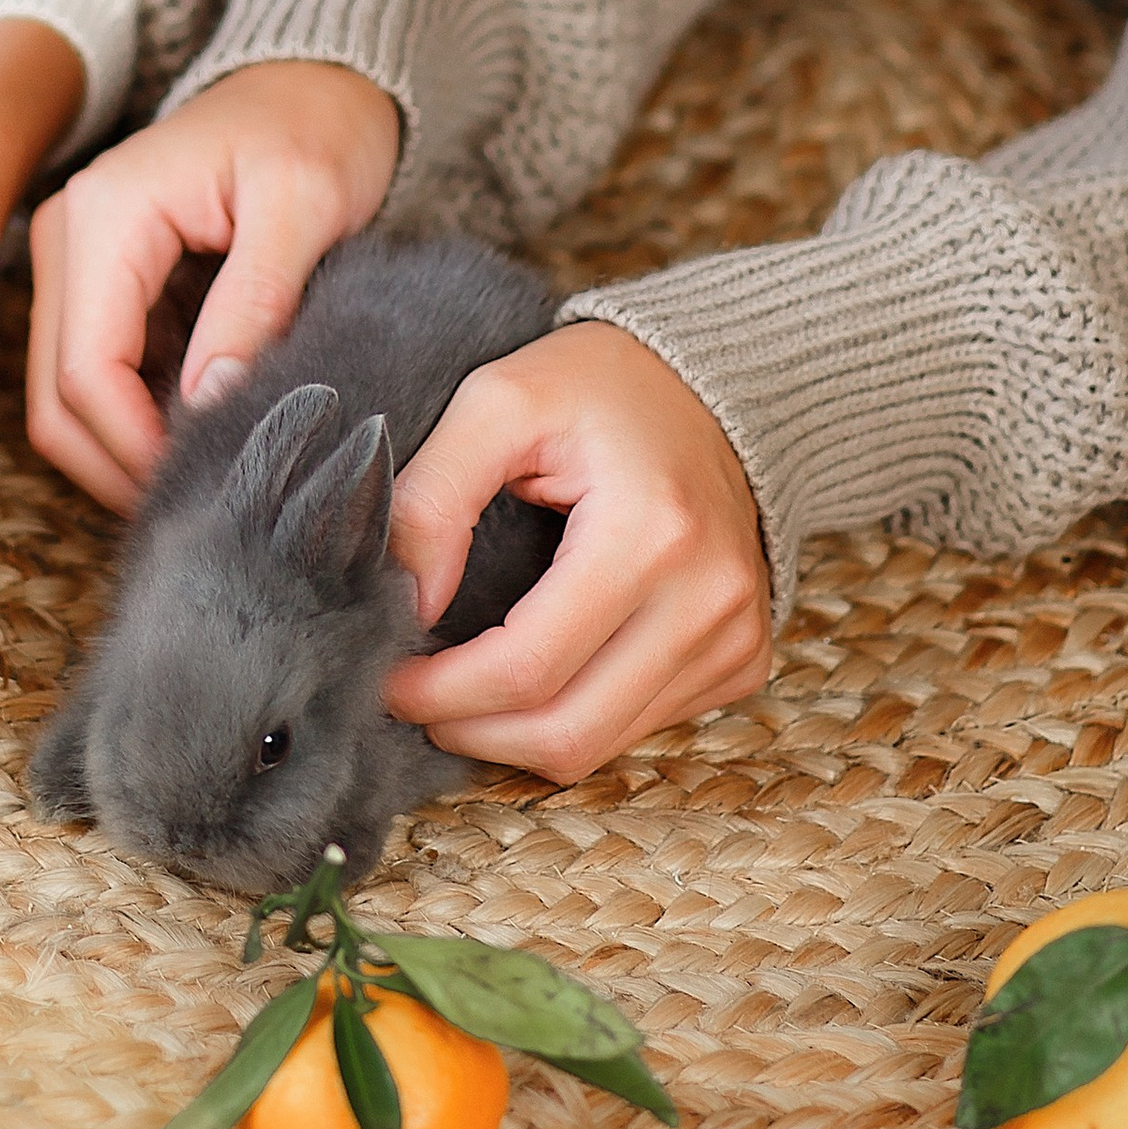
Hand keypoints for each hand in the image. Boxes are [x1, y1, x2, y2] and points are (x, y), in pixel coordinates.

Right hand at [25, 61, 402, 514]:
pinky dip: (132, 421)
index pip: (88, 370)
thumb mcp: (305, 205)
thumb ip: (256, 301)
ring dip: (121, 452)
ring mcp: (75, 260)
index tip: (211, 486)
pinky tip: (195, 440)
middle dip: (119, 467)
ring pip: (63, 396)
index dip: (137, 447)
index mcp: (107, 214)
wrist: (312, 80)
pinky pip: (94, 374)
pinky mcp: (100, 280)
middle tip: (207, 505)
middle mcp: (68, 236)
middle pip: (56, 398)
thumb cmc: (315, 129)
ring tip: (205, 479)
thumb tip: (208, 404)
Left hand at [385, 320, 771, 779]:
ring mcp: (734, 638)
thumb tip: (404, 602)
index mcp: (652, 533)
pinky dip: (573, 718)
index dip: (442, 693)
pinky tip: (535, 674)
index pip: (529, 667)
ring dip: (515, 736)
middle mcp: (709, 600)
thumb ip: (435, 497)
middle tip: (413, 699)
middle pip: (568, 733)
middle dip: (472, 732)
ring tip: (462, 690)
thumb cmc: (595, 386)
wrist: (709, 382)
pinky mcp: (741, 661)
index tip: (386, 679)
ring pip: (601, 746)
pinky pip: (638, 728)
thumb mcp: (498, 403)